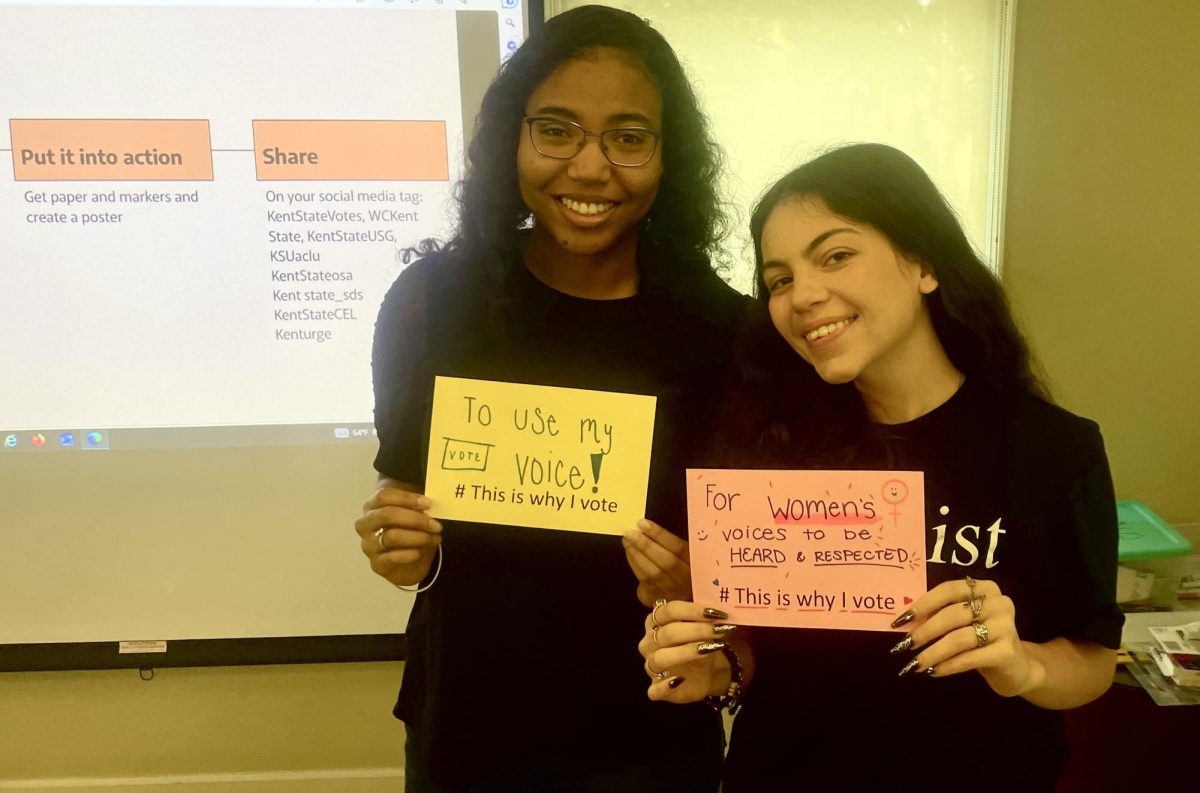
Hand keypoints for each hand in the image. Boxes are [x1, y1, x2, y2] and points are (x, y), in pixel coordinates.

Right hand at [354, 480, 442, 586]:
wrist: (410, 564)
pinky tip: (420, 552)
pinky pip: (393, 557)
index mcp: (372, 506)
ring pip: (392, 536)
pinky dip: (410, 554)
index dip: (407, 498)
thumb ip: (417, 506)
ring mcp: (368, 545)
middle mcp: (365, 524)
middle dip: (415, 519)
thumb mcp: (414, 515)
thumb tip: (430, 503)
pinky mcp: (376, 564)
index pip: (384, 496)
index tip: (428, 504)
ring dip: (418, 537)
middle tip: (436, 525)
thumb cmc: (410, 532)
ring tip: (434, 538)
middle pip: (387, 514)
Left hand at [623, 519, 692, 606]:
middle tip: (630, 532)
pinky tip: (630, 552)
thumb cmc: (683, 569)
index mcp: (698, 565)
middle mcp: (687, 582)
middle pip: (666, 562)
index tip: (643, 523)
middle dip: (645, 546)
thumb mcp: (687, 556)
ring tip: (627, 540)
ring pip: (652, 574)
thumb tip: (649, 527)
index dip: (660, 535)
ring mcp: (672, 594)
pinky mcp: (656, 601)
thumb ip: (675, 544)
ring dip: (636, 555)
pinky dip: (634, 565)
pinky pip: (644, 582)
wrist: (681, 601)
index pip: (679, 548)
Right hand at [638, 599, 734, 703]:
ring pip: (660, 658)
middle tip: (720, 629)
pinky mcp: (656, 689)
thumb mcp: (703, 628)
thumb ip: (706, 618)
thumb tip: (721, 609)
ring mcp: (651, 667)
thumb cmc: (698, 644)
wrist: (704, 674)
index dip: (692, 610)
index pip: (669, 611)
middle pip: (667, 633)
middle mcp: (649, 643)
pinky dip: (665, 686)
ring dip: (686, 652)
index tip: (715, 613)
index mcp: (656, 621)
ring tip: (710, 648)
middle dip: (696, 630)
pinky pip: (655, 689)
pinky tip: (680, 680)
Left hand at [891, 577, 1040, 696]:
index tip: (901, 620)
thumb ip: (941, 615)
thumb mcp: (963, 623)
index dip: (923, 604)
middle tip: (904, 644)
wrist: (1017, 668)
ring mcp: (1006, 626)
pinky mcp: (1007, 651)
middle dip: (924, 631)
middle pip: (951, 615)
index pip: (948, 590)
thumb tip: (905, 621)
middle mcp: (999, 603)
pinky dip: (947, 665)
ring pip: (958, 638)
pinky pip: (969, 658)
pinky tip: (933, 671)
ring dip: (932, 652)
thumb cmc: (982, 640)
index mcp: (985, 589)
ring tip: (915, 663)